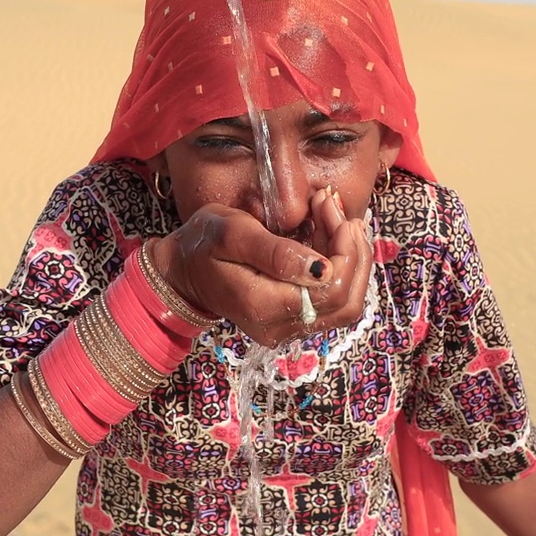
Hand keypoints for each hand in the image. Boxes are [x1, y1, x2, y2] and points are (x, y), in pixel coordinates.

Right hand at [150, 188, 371, 345]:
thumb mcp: (232, 233)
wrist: (183, 270)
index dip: (345, 249)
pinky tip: (330, 237)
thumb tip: (322, 269)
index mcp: (264, 306)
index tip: (330, 206)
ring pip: (346, 304)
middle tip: (335, 208)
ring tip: (337, 220)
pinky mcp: (294, 321)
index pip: (331, 290)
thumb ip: (276, 252)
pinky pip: (333, 302)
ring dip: (351, 260)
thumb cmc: (204, 244)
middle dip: (352, 251)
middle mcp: (281, 327)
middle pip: (346, 301)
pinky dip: (341, 268)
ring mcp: (289, 328)